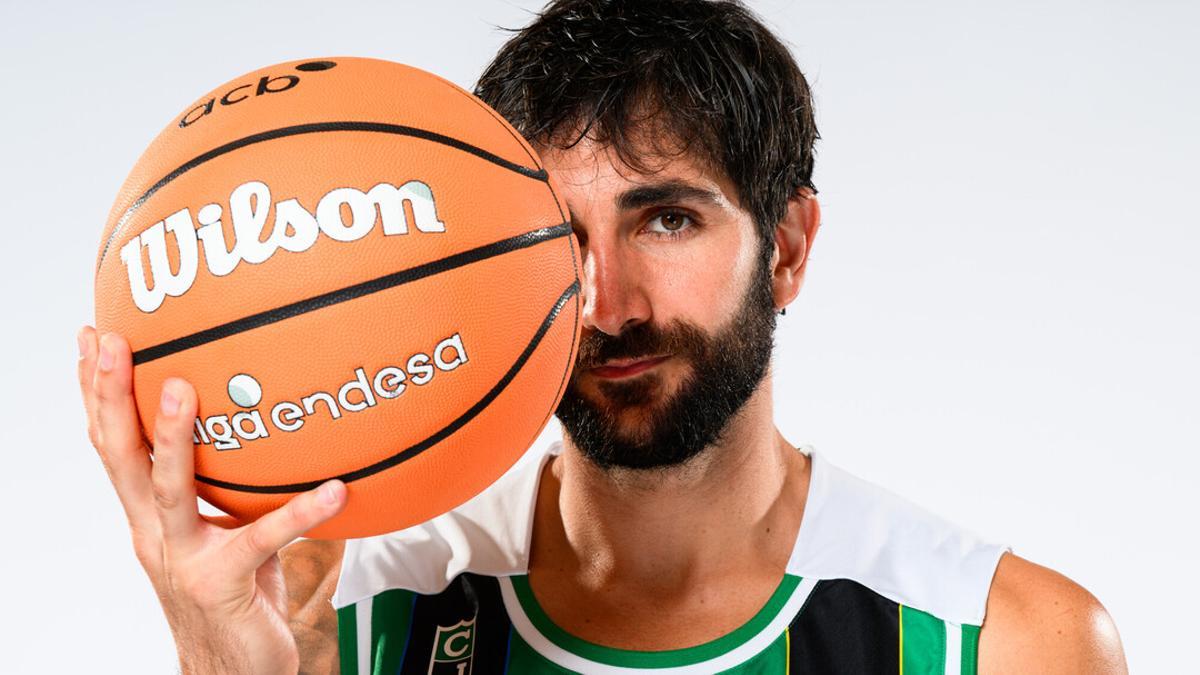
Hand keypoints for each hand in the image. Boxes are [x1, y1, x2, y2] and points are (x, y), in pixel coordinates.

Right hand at [77, 326, 347, 674]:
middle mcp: (154, 533)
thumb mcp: (222, 527)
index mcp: (149, 516)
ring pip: (168, 490)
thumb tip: (262, 423)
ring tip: (181, 388)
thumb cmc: (235, 592)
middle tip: (111, 341)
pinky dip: (301, 513)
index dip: (95, 393)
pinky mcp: (224, 585)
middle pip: (119, 455)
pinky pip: (263, 540)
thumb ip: (229, 483)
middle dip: (109, 395)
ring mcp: (184, 559)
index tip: (92, 337)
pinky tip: (334, 490)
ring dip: (169, 437)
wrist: (232, 671)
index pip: (112, 444)